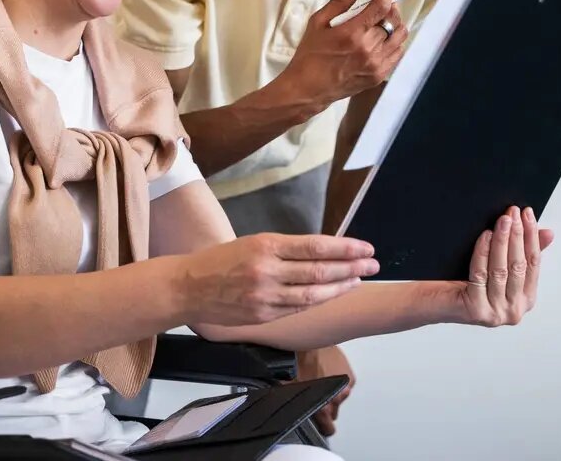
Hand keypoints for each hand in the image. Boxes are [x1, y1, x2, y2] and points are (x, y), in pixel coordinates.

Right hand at [179, 233, 378, 325]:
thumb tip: (322, 251)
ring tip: (359, 280)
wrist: (188, 287)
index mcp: (265, 246)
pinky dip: (320, 300)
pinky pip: (299, 307)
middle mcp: (267, 271)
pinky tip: (334, 294)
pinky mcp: (264, 316)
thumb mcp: (252, 243)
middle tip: (373, 264)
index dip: (344, 248)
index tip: (365, 247)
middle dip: (352, 267)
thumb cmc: (220, 261)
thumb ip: (284, 250)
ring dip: (341, 286)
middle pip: (320, 270)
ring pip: (314, 293)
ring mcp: (266, 296)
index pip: (315, 246)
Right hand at [280, 0, 409, 110]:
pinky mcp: (378, 76)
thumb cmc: (310, 54)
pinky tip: (383, 39)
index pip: (381, 6)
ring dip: (395, 24)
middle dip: (389, 7)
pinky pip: (398, 54)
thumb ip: (341, 0)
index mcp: (352, 33)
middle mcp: (368, 49)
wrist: (308, 89)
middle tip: (380, 5)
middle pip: (393, 20)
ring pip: (400, 36)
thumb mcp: (318, 22)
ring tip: (383, 21)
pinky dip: (395, 42)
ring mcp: (376, 64)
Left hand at [296, 345, 354, 435]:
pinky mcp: (350, 375)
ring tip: (319, 377)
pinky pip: (345, 384)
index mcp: (323, 407)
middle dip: (325, 406)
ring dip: (332, 391)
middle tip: (315, 393)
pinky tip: (326, 369)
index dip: (322, 427)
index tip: (319, 424)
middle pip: (333, 412)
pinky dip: (338, 379)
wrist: (306, 339)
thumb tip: (288, 410)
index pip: (328, 429)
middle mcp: (337, 399)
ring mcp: (346, 387)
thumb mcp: (287, 386)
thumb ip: (294, 403)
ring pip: (339, 398)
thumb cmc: (296, 360)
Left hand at [459, 206, 554, 326]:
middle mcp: (514, 311)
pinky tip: (485, 236)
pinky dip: (483, 252)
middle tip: (513, 212)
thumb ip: (522, 253)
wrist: (435, 301)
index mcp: (526, 300)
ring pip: (501, 270)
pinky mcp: (477, 310)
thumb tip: (548, 232)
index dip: (531, 236)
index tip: (528, 214)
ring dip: (502, 241)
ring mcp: (496, 313)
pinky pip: (481, 274)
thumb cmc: (467, 282)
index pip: (533, 263)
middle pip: (518, 266)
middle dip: (517, 235)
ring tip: (502, 220)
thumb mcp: (499, 266)